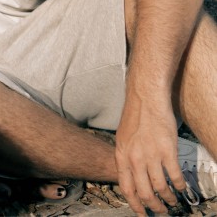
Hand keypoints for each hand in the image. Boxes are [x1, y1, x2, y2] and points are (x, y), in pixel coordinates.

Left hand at [115, 93, 181, 214]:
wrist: (145, 98)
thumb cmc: (135, 116)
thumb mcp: (122, 138)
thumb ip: (126, 156)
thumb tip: (131, 173)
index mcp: (122, 155)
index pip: (126, 187)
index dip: (134, 204)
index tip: (141, 213)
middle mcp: (134, 158)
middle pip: (144, 193)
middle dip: (153, 206)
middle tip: (160, 211)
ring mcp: (151, 155)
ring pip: (160, 188)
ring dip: (168, 199)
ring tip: (172, 202)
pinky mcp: (167, 151)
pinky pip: (175, 176)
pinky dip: (180, 186)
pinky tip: (182, 188)